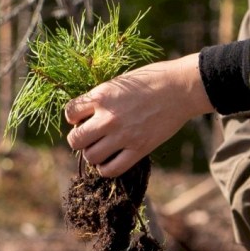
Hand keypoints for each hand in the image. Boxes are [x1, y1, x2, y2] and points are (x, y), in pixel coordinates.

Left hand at [64, 53, 213, 176]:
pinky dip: (106, 168)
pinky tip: (111, 160)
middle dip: (79, 139)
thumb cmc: (150, 80)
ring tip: (102, 147)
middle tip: (90, 136)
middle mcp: (108, 118)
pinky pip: (112, 169)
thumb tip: (85, 116)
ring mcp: (123, 135)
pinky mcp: (139, 149)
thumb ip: (100, 99)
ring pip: (91, 157)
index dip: (74, 117)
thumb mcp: (118, 83)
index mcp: (101, 97)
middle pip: (75, 140)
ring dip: (93, 154)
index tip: (83, 118)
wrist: (180, 88)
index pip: (69, 113)